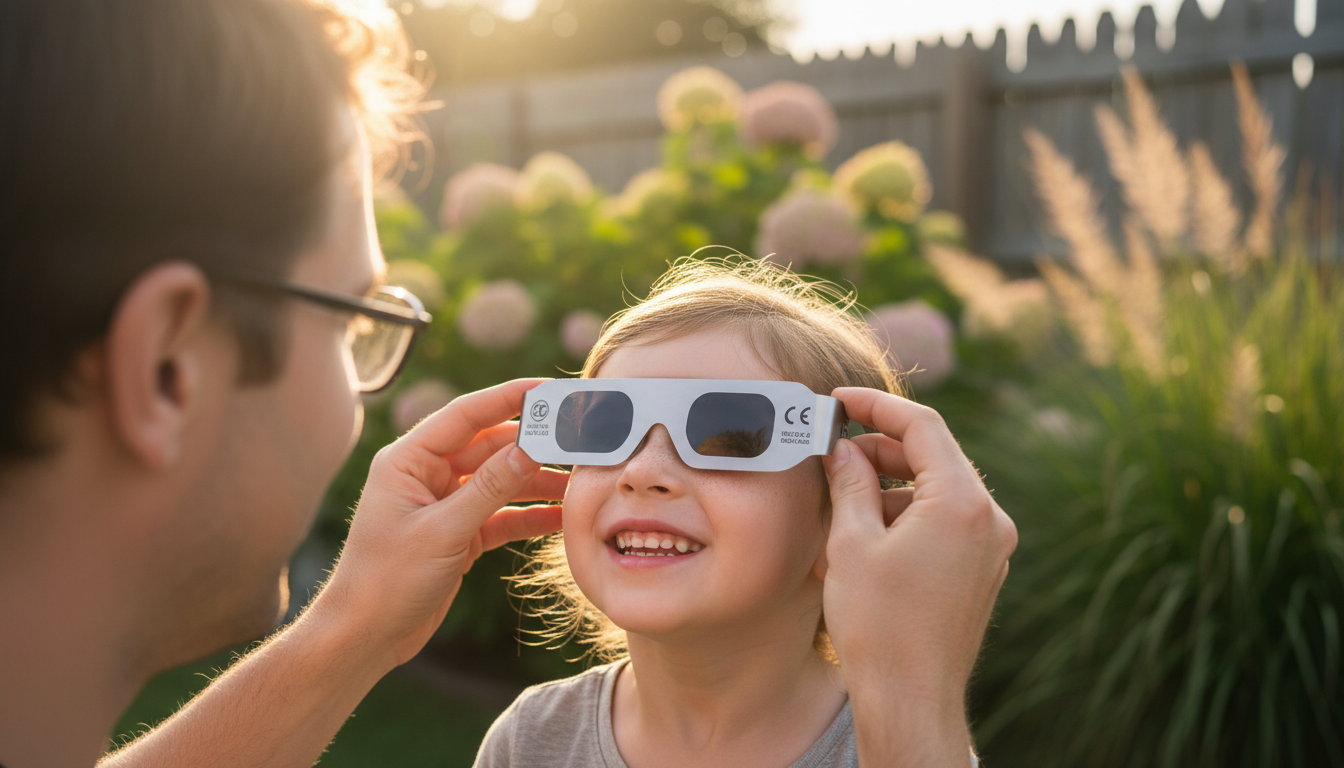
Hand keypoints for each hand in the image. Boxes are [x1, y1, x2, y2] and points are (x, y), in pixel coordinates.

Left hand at [315, 378, 567, 669]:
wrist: (364, 638)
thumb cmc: (385, 581)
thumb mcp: (443, 531)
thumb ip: (489, 488)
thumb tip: (531, 448)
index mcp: (407, 460)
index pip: (465, 415)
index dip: (507, 398)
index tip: (548, 389)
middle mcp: (425, 476)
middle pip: (488, 446)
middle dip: (532, 444)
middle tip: (576, 439)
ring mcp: (443, 505)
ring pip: (499, 481)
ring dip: (535, 482)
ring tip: (578, 483)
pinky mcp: (458, 534)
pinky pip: (500, 515)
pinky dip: (528, 516)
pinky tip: (560, 518)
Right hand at [820, 387, 1016, 763]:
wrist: (911, 700)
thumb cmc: (879, 626)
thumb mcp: (852, 542)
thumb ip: (849, 481)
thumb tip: (841, 447)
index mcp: (961, 503)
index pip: (922, 426)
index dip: (875, 405)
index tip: (839, 400)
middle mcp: (989, 519)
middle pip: (932, 456)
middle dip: (878, 449)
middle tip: (831, 453)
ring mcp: (991, 546)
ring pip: (936, 490)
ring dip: (888, 486)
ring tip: (840, 503)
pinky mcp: (981, 569)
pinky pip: (943, 522)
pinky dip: (905, 516)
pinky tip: (863, 535)